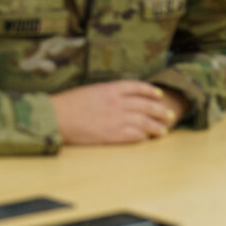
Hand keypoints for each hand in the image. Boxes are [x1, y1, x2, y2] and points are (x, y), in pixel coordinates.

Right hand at [50, 80, 178, 144]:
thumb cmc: (67, 103)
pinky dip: (142, 137)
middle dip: (160, 111)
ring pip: (145, 122)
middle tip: (169, 115)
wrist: (56, 117)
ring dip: (157, 127)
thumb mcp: (88, 91)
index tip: (158, 95)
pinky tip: (146, 138)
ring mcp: (116, 119)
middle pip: (146, 105)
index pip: (136, 87)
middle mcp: (116, 103)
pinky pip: (135, 136)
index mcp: (109, 89)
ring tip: (163, 131)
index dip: (150, 91)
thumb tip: (118, 98)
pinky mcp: (113, 134)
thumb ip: (105, 93)